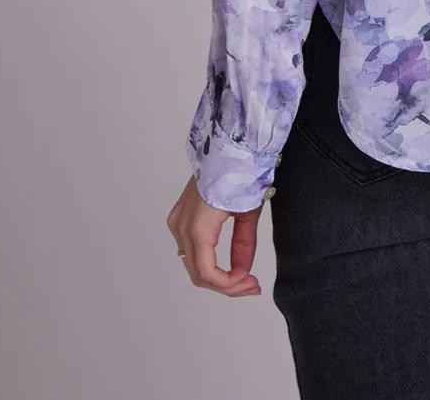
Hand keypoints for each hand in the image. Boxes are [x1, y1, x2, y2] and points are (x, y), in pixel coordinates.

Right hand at [166, 175, 263, 295]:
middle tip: (252, 286)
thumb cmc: (241, 170)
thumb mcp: (248, 211)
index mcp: (198, 226)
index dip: (229, 285)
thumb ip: (244, 244)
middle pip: (199, 273)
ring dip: (218, 277)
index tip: (251, 282)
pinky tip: (230, 267)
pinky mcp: (180, 217)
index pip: (207, 273)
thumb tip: (242, 272)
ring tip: (245, 278)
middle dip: (226, 285)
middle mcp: (181, 226)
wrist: (228, 142)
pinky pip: (192, 250)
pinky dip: (210, 262)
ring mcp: (178, 222)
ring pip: (194, 265)